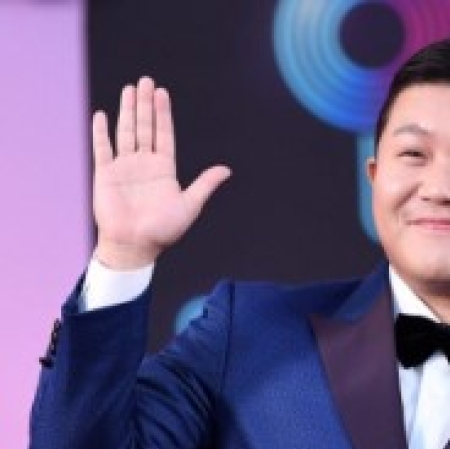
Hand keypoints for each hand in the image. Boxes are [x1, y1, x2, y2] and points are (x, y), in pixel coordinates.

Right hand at [91, 76, 230, 268]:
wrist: (136, 246)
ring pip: (126, 132)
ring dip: (127, 111)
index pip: (164, 136)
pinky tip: (102, 115)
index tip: (162, 93)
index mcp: (164, 170)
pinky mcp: (105, 174)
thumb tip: (227, 170)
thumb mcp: (190, 205)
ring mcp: (124, 168)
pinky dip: (101, 132)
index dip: (163, 114)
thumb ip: (205, 185)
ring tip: (130, 89)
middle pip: (145, 128)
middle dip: (145, 105)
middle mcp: (144, 165)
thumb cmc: (164, 231)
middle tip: (146, 81)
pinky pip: (102, 148)